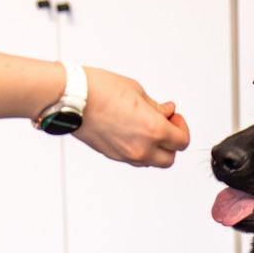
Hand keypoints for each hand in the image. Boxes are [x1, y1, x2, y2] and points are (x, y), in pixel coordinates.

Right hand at [73, 69, 189, 167]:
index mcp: (153, 130)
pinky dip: (141, 149)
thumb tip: (168, 112)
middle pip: (170, 159)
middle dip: (171, 143)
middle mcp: (142, 149)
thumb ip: (157, 107)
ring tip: (147, 127)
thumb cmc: (99, 90)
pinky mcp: (114, 156)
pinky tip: (134, 132)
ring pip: (152, 162)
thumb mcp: (137, 91)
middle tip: (165, 125)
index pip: (182, 141)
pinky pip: (135, 159)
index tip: (174, 117)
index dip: (181, 128)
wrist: (71, 99)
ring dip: (156, 149)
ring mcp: (127, 156)